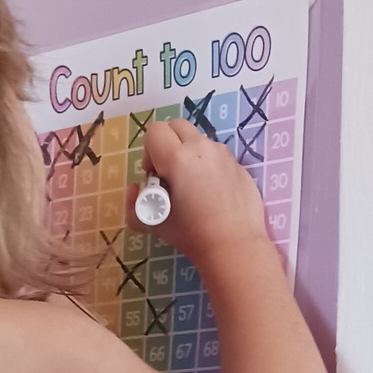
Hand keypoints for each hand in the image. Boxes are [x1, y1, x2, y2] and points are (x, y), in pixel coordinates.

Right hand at [135, 119, 267, 270]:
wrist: (235, 247)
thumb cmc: (192, 235)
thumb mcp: (154, 224)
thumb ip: (134, 205)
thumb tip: (136, 189)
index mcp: (178, 158)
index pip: (155, 131)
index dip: (149, 151)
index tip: (154, 175)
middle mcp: (201, 148)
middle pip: (177, 126)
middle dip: (168, 144)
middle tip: (169, 173)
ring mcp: (223, 154)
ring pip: (199, 140)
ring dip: (189, 154)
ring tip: (192, 186)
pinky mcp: (238, 165)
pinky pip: (217, 155)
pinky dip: (209, 166)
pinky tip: (212, 194)